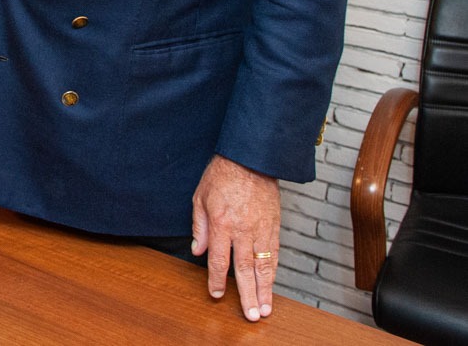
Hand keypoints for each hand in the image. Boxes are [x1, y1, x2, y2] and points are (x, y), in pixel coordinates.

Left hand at [191, 154, 280, 321]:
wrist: (251, 158)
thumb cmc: (222, 175)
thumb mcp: (200, 198)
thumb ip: (200, 227)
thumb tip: (198, 251)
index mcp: (222, 223)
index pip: (218, 260)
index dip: (216, 280)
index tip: (216, 294)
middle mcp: (243, 230)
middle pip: (244, 269)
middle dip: (247, 295)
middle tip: (252, 316)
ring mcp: (261, 229)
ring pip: (264, 266)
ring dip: (265, 290)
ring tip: (266, 308)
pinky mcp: (274, 226)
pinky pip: (275, 254)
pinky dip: (274, 272)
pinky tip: (272, 284)